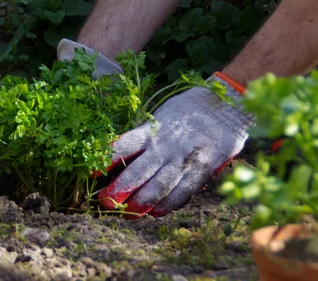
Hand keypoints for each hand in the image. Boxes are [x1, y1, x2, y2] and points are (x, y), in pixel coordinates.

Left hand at [56, 39, 252, 216]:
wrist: (227, 104)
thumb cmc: (190, 107)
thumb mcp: (163, 114)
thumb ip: (146, 132)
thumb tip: (123, 149)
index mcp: (154, 129)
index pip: (124, 145)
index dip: (106, 159)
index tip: (90, 172)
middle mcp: (166, 146)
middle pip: (139, 171)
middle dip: (120, 189)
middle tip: (105, 202)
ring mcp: (184, 159)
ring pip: (160, 185)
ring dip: (142, 201)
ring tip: (129, 213)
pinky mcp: (202, 169)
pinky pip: (183, 191)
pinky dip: (169, 203)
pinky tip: (157, 212)